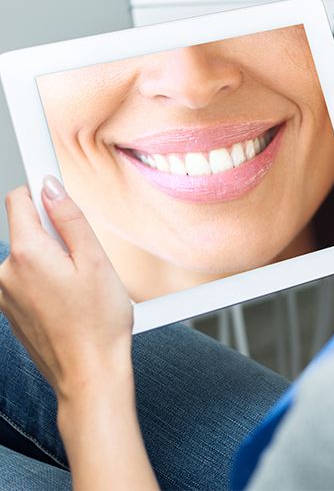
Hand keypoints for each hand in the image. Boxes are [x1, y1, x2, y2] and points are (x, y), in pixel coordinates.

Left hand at [0, 178, 132, 402]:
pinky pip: (26, 278)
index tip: (53, 182)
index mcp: (27, 255)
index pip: (19, 200)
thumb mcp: (96, 261)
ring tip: (80, 284)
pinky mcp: (11, 311)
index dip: (40, 188)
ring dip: (52, 258)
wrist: (89, 375)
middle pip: (26, 228)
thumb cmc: (99, 323)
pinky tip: (70, 300)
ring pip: (28, 255)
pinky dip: (46, 279)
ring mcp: (5, 295)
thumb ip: (70, 219)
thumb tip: (51, 188)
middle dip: (53, 231)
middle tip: (84, 255)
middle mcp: (6, 273)